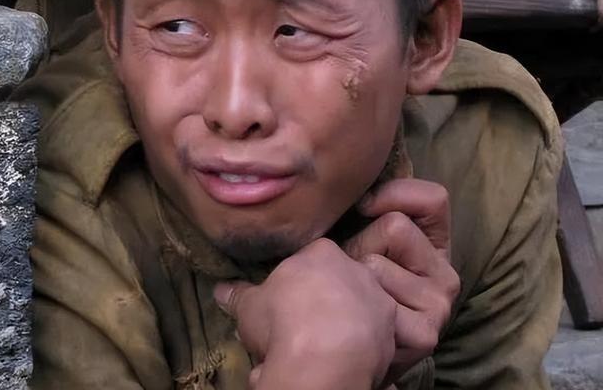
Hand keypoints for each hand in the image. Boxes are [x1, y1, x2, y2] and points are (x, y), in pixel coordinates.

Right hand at [214, 238, 396, 389]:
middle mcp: (356, 267)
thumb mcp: (250, 307)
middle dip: (326, 300)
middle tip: (307, 326)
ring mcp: (378, 296)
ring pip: (362, 305)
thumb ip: (237, 294)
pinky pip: (377, 333)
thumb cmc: (281, 320)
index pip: (311, 261)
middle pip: (340, 280)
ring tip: (326, 346)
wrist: (320, 358)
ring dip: (348, 321)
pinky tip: (346, 358)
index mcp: (322, 252)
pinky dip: (363, 344)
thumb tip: (218, 289)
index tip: (288, 304)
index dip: (298, 283)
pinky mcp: (393, 328)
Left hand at [344, 178, 459, 381]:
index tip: (362, 207)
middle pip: (395, 226)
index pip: (433, 199)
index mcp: (435, 246)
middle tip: (355, 273)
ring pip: (376, 263)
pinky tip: (357, 319)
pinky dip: (354, 304)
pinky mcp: (426, 334)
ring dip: (351, 277)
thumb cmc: (346, 285)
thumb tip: (350, 186)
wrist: (341, 347)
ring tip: (352, 297)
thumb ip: (370, 211)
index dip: (394, 194)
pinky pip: (373, 297)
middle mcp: (446, 275)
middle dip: (361, 243)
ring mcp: (439, 306)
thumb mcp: (360, 239)